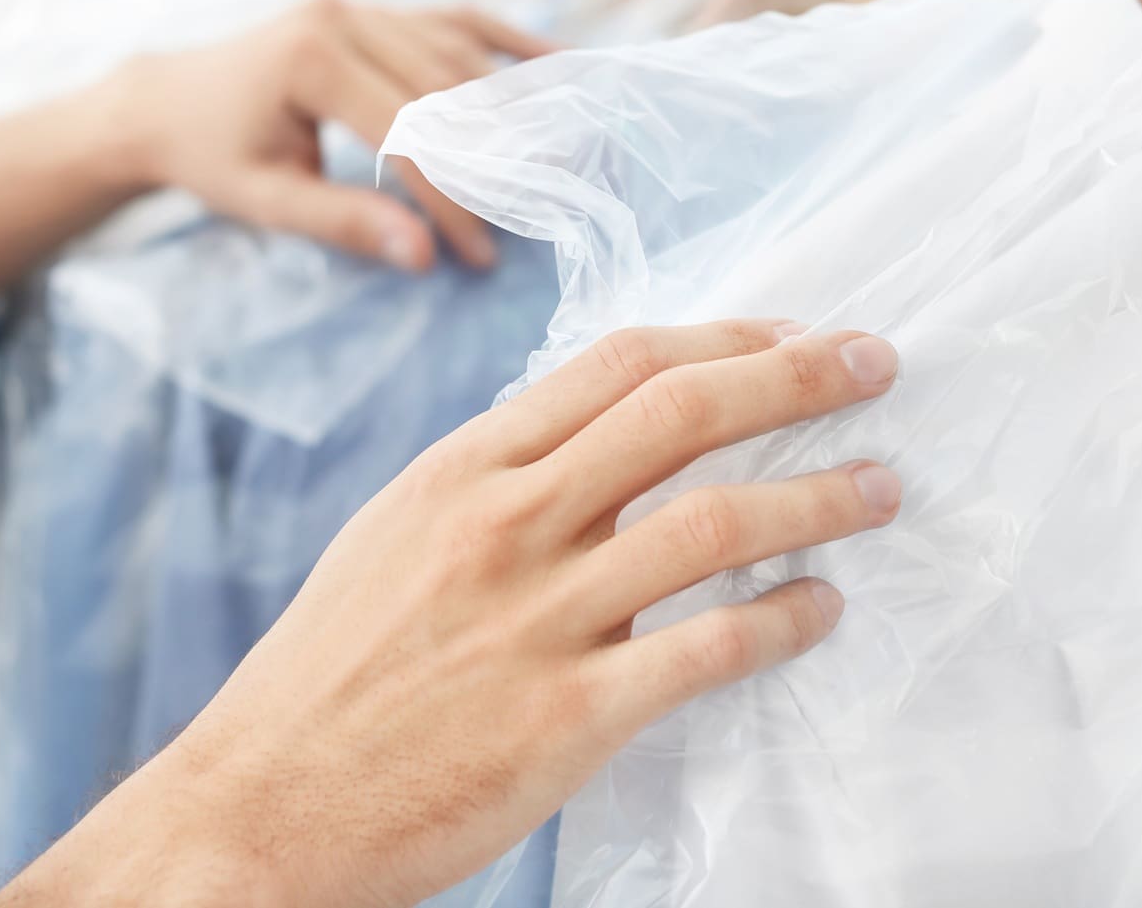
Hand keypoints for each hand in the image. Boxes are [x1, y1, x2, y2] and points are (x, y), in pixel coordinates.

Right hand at [0, 320, 902, 907]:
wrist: (260, 808)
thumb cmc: (329, 673)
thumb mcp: (396, 536)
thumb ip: (494, 478)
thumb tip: (594, 432)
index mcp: (464, 469)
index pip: (617, 363)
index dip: (722, 335)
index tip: (787, 332)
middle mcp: (506, 523)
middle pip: (683, 412)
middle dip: (795, 374)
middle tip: (873, 362)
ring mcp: (539, 618)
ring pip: (716, 521)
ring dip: (819, 496)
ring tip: (880, 487)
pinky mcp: (568, 717)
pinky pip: (707, 650)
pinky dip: (782, 621)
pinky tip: (822, 609)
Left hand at [117, 0, 556, 270]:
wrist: (166, 100)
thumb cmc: (213, 156)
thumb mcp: (268, 200)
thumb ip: (346, 223)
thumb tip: (423, 256)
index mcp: (313, 60)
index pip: (409, 135)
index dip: (451, 198)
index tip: (480, 252)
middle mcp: (343, 17)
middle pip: (444, 90)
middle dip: (488, 158)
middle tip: (528, 213)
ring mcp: (361, 4)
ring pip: (457, 53)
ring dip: (507, 103)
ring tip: (555, 154)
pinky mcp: (374, 8)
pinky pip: (450, 19)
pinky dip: (502, 41)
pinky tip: (555, 59)